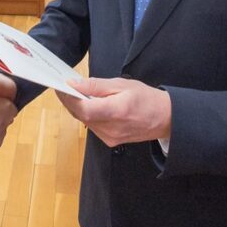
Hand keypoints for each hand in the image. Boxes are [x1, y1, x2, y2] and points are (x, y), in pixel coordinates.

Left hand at [56, 77, 170, 146]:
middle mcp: (112, 129)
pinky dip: (87, 115)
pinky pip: (92, 126)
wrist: (164, 118)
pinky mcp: (110, 141)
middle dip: (69, 101)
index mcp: (117, 111)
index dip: (69, 99)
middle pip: (81, 116)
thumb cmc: (146, 98)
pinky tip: (89, 105)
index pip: (84, 109)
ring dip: (78, 108)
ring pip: (84, 121)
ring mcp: (110, 138)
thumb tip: (75, 84)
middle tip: (63, 87)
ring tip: (76, 93)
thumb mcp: (122, 84)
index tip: (62, 87)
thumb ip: (97, 86)